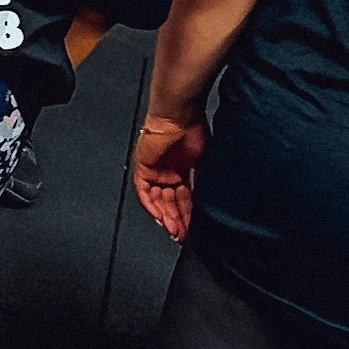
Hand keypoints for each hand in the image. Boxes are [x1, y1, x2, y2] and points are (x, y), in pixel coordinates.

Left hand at [131, 112, 206, 241]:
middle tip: (183, 235)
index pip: (183, 198)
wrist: (180, 114)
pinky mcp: (143, 167)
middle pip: (169, 202)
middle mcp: (167, 171)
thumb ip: (201, 182)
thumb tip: (206, 202)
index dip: (187, 214)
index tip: (192, 228)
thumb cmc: (193, 129)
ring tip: (175, 230)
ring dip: (166, 216)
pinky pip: (144, 192)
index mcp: (181, 169)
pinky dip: (151, 206)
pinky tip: (160, 218)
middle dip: (176, 219)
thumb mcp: (203, 162)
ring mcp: (154, 170)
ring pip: (157, 200)